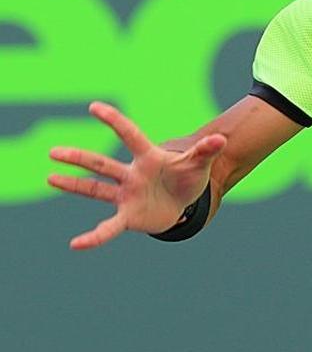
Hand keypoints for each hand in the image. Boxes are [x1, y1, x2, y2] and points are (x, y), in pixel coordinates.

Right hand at [48, 102, 225, 249]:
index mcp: (148, 157)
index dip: (114, 122)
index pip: (130, 136)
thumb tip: (221, 139)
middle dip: (79, 158)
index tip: (94, 107)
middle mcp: (131, 175)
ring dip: (73, 185)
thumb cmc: (187, 177)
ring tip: (49, 177)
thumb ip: (206, 151)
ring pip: (95, 189)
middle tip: (54, 152)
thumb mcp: (200, 164)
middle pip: (102, 164)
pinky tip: (76, 245)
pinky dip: (94, 237)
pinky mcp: (127, 215)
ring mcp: (126, 195)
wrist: (183, 202)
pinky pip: (108, 227)